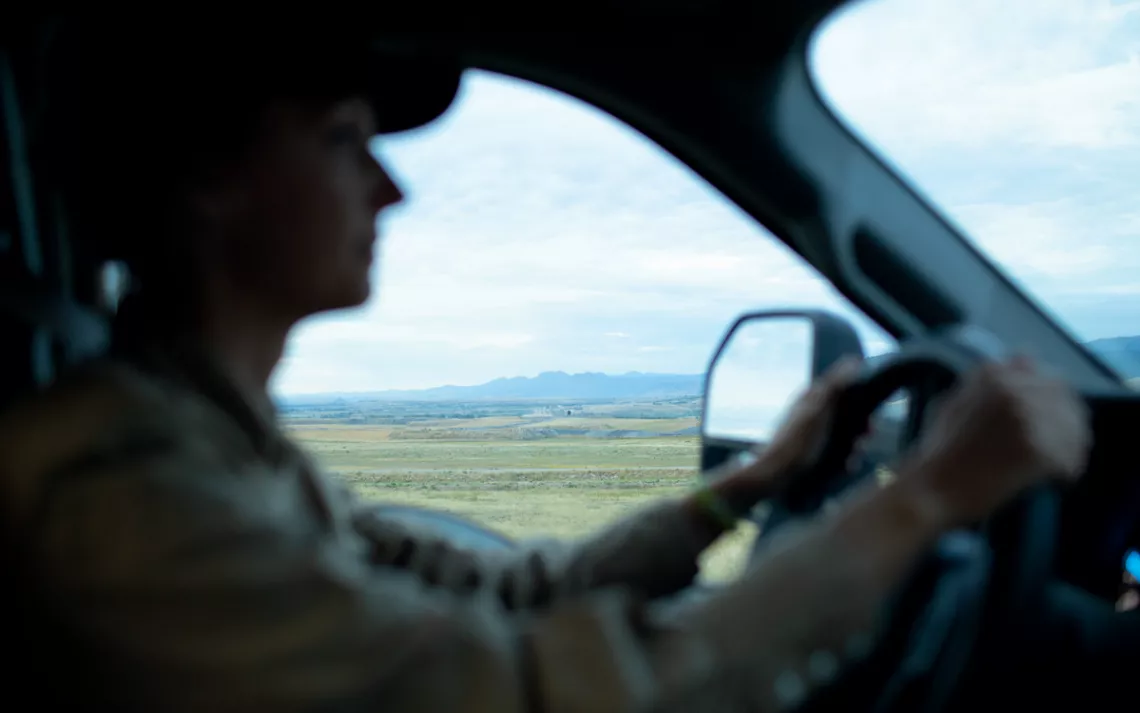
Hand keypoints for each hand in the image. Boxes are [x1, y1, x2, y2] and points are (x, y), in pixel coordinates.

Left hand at [762, 356, 862, 476]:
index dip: (860, 393)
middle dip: (862, 424)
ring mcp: (815, 434)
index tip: (872, 406)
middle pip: (849, 412)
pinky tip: (847, 466)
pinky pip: (840, 452)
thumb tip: (852, 361)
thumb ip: (834, 387)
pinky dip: (846, 458)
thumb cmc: (796, 442)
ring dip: (855, 444)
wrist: (775, 475)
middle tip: (867, 435)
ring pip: (847, 434)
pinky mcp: (817, 452)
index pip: (842, 385)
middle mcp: (814, 412)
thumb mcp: (817, 410)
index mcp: (812, 397)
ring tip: (854, 455)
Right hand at [902, 356, 1090, 527]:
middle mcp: (1011, 389)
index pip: (1051, 380)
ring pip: (1073, 430)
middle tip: (1059, 450)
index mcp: (993, 374)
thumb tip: (1025, 356)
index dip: (1056, 406)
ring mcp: (1025, 418)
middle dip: (1068, 427)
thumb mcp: (956, 403)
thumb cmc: (937, 452)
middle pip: (1067, 404)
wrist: (928, 488)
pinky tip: (1056, 479)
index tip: (1052, 425)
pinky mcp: (1035, 449)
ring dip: (1070, 450)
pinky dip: (1067, 470)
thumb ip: (990, 382)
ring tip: (1058, 467)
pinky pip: (1069, 457)